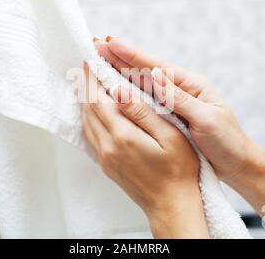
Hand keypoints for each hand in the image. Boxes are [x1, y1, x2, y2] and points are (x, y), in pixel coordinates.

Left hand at [81, 62, 208, 237]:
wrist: (172, 205)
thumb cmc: (179, 171)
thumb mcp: (169, 137)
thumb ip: (143, 113)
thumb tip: (120, 91)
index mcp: (123, 136)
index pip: (99, 98)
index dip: (94, 76)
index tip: (92, 57)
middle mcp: (107, 146)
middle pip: (88, 107)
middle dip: (86, 82)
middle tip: (89, 63)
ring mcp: (104, 157)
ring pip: (86, 120)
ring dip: (85, 98)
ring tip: (90, 80)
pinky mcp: (106, 164)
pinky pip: (90, 133)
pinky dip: (89, 115)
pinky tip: (95, 108)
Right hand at [94, 36, 254, 182]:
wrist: (238, 164)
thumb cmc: (227, 141)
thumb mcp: (207, 119)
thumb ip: (180, 99)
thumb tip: (157, 75)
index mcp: (192, 85)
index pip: (157, 66)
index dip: (132, 55)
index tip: (111, 44)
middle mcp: (180, 90)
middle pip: (145, 70)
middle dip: (121, 58)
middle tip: (97, 46)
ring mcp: (174, 102)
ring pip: (142, 84)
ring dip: (121, 72)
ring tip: (100, 61)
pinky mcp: (170, 116)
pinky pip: (145, 100)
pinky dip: (129, 92)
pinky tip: (115, 89)